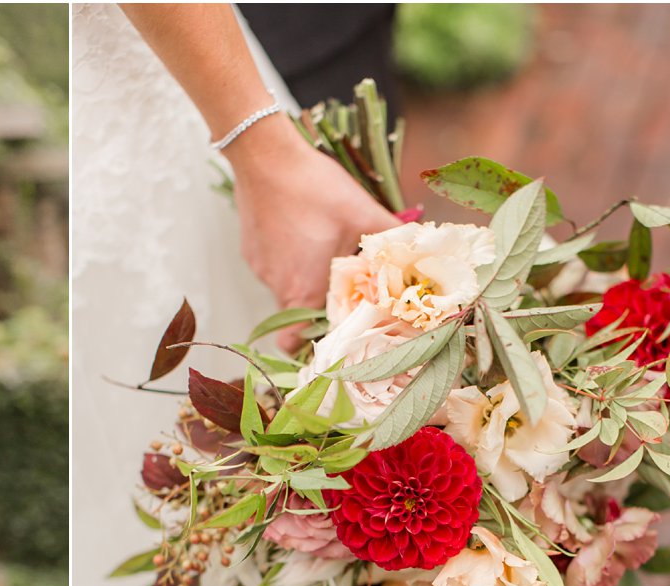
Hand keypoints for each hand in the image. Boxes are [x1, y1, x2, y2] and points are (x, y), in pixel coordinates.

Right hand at [227, 116, 402, 352]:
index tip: (334, 333)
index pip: (297, 342)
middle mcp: (277, 287)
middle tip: (342, 286)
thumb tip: (418, 249)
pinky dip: (289, 258)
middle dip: (320, 305)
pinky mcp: (251, 250)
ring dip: (306, 278)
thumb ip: (391, 237)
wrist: (265, 156)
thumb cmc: (314, 189)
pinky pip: (273, 266)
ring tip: (324, 249)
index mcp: (304, 290)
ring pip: (286, 287)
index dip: (313, 344)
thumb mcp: (362, 212)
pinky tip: (302, 231)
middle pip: (298, 315)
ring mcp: (260, 269)